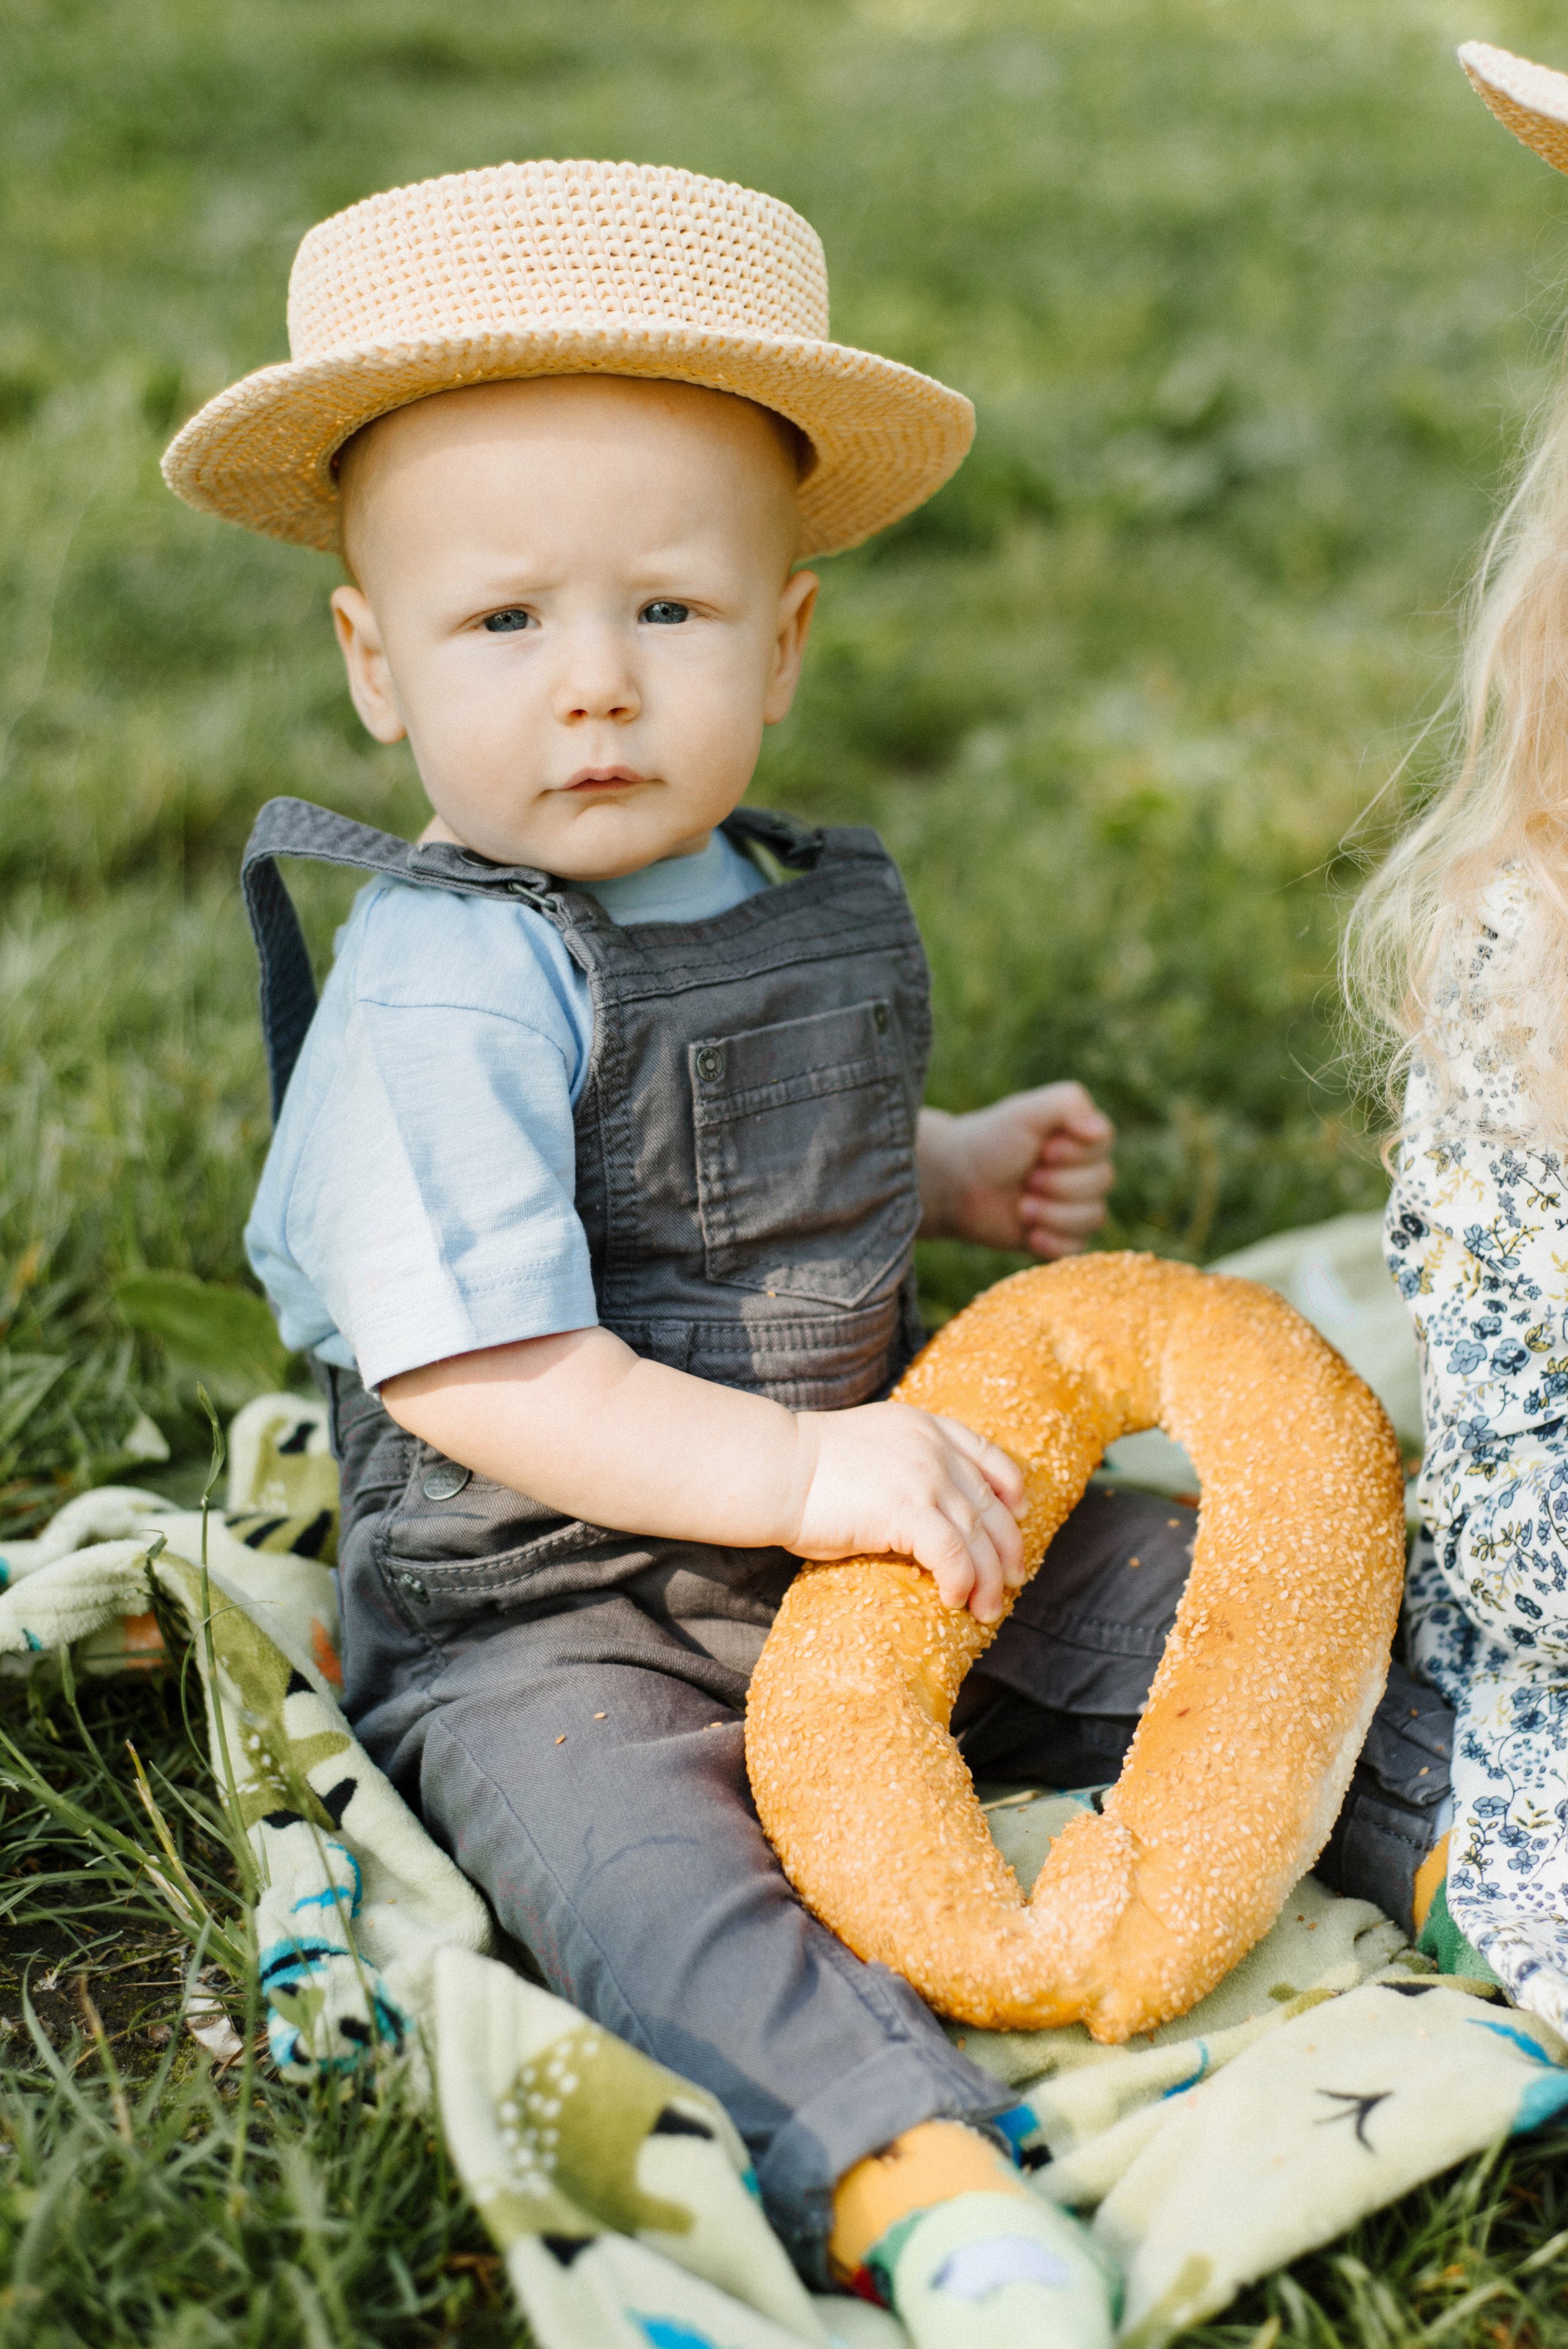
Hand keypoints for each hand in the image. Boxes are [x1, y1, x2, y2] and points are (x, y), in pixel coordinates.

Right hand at [786, 1401, 1025, 1622]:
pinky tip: (953, 1601)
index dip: (1010, 1487)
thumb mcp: (870, 1448)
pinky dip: (961, 1583)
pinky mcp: (909, 1512)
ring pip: (979, 1538)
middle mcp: (934, 1449)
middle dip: (1008, 1547)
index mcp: (925, 1427)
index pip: (987, 1454)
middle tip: (1015, 1579)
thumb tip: (924, 1512)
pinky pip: (953, 1556)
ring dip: (990, 1580)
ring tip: (988, 1609)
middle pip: (991, 1504)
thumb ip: (905, 1467)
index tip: (1020, 1512)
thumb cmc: (807, 1468)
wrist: (776, 1468)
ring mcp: (925, 1479)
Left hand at [917, 1082, 1113, 1256]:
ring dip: (1053, 1213)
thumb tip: (1098, 1132)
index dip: (1072, 1153)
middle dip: (1058, 1183)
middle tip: (1027, 1179)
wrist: (957, 1184)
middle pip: (1102, 1181)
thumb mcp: (1026, 1111)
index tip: (1042, 1150)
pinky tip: (1030, 1233)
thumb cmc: (991, 1142)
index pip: (1103, 1143)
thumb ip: (1068, 1104)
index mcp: (1079, 1136)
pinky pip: (1078, 1248)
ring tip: (1021, 1206)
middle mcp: (1083, 1170)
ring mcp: (1074, 1205)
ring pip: (1093, 1217)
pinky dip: (1053, 1243)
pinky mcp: (1060, 1236)